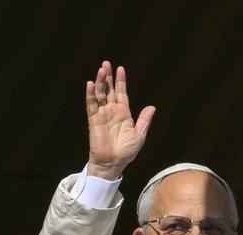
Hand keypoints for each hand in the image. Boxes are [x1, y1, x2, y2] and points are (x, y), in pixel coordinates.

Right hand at [85, 60, 154, 179]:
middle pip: (109, 90)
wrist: (113, 163)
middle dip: (108, 77)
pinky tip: (90, 84)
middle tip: (106, 63)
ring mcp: (102, 114)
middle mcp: (112, 111)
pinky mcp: (94, 120)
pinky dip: (90, 94)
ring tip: (101, 69)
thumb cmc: (126, 151)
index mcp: (124, 114)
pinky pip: (91, 105)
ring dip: (100, 81)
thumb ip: (144, 120)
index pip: (121, 93)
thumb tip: (152, 107)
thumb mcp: (139, 135)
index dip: (120, 81)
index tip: (120, 68)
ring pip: (100, 94)